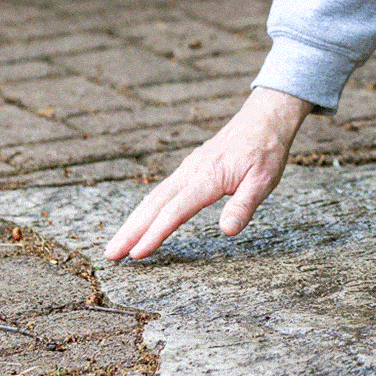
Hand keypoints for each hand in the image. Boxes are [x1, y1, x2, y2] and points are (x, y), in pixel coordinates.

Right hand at [104, 87, 312, 260]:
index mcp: (207, 178)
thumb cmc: (266, 150)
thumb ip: (244, 205)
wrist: (264, 120)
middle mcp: (190, 173)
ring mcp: (187, 170)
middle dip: (130, 231)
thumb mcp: (264, 180)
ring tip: (116, 245)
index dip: (155, 234)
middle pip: (153, 205)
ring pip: (153, 198)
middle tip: (109, 255)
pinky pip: (162, 191)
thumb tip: (227, 231)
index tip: (137, 254)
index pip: (174, 211)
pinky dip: (146, 209)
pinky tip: (140, 222)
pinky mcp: (189, 169)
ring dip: (133, 222)